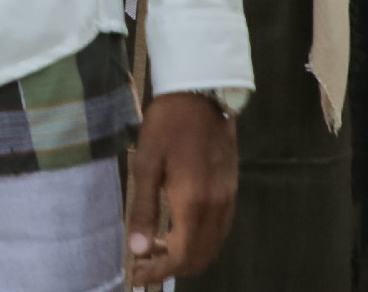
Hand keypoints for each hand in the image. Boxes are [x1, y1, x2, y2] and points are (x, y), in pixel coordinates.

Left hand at [126, 92, 237, 286]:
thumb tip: (138, 248)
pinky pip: (218, 231)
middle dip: (172, 268)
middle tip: (142, 268)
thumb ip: (144, 209)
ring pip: (212, 246)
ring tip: (154, 251)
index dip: (159, 271)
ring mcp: (228, 200)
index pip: (182, 255)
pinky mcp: (231, 192)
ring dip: (186, 257)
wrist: (202, 95)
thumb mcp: (145, 164)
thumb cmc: (166, 125)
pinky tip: (176, 233)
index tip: (136, 277)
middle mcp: (217, 208)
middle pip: (201, 257)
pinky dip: (199, 242)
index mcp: (194, 203)